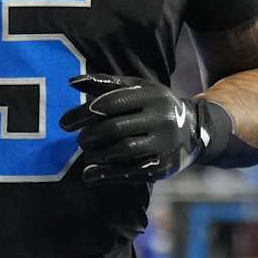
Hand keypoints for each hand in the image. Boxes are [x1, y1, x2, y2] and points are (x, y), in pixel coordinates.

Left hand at [59, 73, 205, 183]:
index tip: (64, 123)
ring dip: (97, 155)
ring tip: (87, 154)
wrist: (193, 131)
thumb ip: (105, 84)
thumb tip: (71, 82)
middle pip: (115, 128)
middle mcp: (161, 118)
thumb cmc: (154, 106)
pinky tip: (90, 175)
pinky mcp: (163, 167)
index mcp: (152, 95)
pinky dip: (106, 175)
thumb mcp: (136, 88)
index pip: (110, 103)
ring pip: (122, 151)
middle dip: (89, 136)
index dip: (83, 113)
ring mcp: (164, 144)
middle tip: (79, 141)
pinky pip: (130, 172)